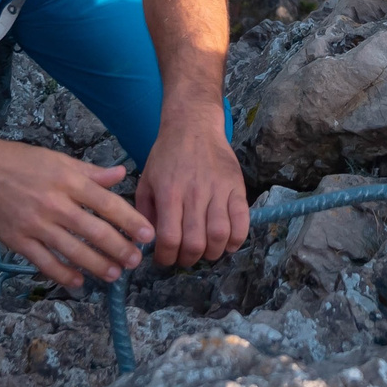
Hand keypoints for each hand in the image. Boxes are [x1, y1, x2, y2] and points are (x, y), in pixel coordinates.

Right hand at [0, 132, 153, 289]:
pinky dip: (63, 275)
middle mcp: (54, 202)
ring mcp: (35, 223)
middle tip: (135, 261)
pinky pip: (45, 262)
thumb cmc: (18, 161)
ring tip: (114, 274)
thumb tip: (120, 173)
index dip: (130, 221)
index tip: (147, 236)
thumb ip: (90, 172)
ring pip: (73, 250)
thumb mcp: (57, 159)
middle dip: (119, 249)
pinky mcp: (17, 239)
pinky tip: (78, 282)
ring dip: (97, 265)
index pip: (107, 203)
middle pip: (94, 231)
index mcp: (68, 180)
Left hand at [133, 108, 249, 268]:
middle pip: (196, 242)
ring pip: (219, 236)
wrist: (193, 126)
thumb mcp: (146, 181)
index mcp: (169, 193)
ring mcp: (218, 190)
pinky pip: (242, 221)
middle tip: (185, 257)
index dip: (167, 258)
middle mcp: (194, 193)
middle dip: (188, 258)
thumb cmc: (166, 155)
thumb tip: (146, 242)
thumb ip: (144, 212)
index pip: (170, 238)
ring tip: (205, 251)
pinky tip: (227, 243)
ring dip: (212, 253)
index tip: (165, 260)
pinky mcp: (237, 187)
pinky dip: (236, 240)